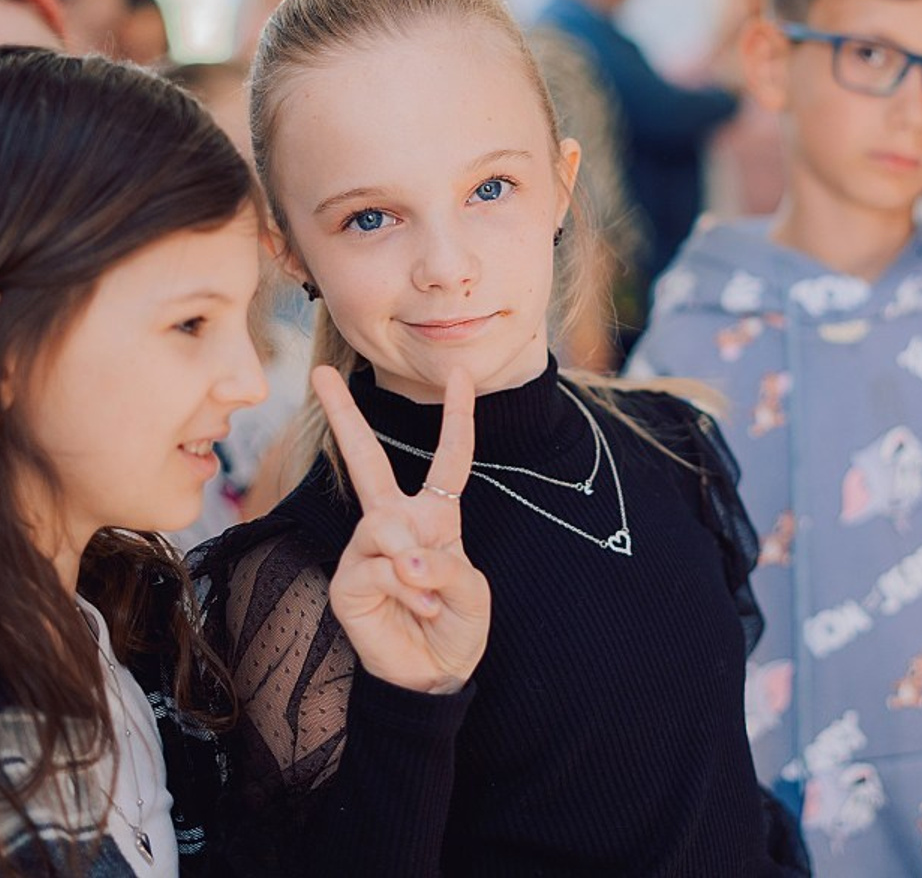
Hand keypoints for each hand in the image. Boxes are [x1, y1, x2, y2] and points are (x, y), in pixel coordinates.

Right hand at [314, 365, 490, 692]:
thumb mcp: (472, 592)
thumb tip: (405, 556)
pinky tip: (417, 605)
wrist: (434, 676)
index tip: (462, 374)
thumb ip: (447, 566)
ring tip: (428, 591)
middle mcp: (395, 524)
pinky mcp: (348, 582)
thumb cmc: (456, 627)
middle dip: (344, 416)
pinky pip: (377, 566)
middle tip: (321, 373)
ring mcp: (366, 550)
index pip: (449, 459)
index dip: (457, 417)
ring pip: (385, 524)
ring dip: (414, 559)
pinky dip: (404, 585)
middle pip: (367, 461)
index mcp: (434, 517)